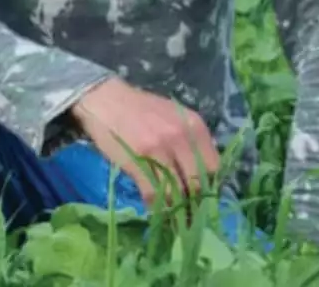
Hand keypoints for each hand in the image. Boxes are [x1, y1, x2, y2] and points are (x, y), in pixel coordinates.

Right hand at [70, 77, 220, 210]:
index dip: (210, 185)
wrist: (104, 100)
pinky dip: (156, 207)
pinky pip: (153, 194)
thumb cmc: (140, 109)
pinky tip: (156, 210)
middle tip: (190, 212)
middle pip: (197, 183)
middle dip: (194, 202)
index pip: (214, 167)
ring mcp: (158, 151)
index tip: (203, 195)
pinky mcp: (136, 162)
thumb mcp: (174, 116)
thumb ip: (191, 140)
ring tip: (176, 219)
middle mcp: (180, 138)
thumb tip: (203, 173)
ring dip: (176, 209)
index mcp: (194, 126)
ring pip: (176, 192)